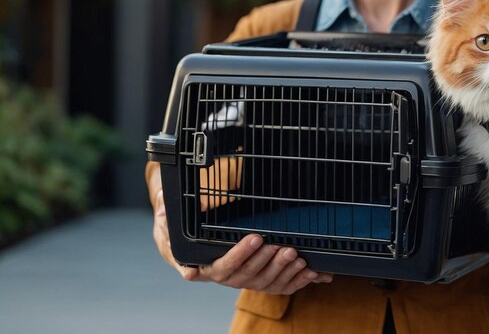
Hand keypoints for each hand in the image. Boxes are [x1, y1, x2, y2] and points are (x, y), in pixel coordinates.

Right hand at [152, 189, 332, 292]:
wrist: (186, 243)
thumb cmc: (180, 231)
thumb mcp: (167, 223)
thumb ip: (166, 217)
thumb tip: (165, 213)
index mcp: (205, 266)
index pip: (223, 265)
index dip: (240, 254)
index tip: (255, 238)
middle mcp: (225, 277)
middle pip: (248, 276)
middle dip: (267, 260)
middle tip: (282, 246)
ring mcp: (244, 280)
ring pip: (265, 282)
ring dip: (282, 270)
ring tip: (295, 255)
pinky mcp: (260, 279)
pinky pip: (280, 286)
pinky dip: (297, 281)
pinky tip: (312, 272)